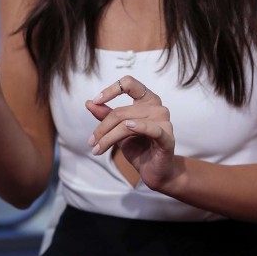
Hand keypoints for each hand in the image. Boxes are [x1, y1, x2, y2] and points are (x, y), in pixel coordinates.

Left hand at [86, 75, 176, 190]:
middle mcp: (157, 106)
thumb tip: (88, 102)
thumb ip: (106, 115)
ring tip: (97, 149)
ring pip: (127, 123)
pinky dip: (139, 127)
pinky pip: (152, 129)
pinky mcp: (167, 138)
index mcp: (147, 99)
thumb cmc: (138, 147)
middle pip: (121, 111)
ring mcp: (164, 121)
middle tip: (91, 142)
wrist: (153, 172)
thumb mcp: (118, 129)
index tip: (96, 101)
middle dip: (103, 127)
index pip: (129, 83)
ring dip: (108, 137)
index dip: (110, 89)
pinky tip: (128, 127)